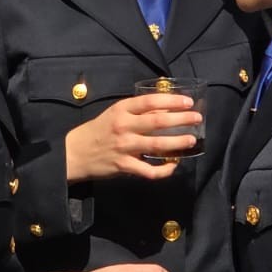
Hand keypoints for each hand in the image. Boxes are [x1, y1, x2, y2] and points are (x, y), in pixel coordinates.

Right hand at [63, 94, 200, 181]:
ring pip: (157, 144)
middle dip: (181, 119)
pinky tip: (172, 166)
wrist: (74, 153)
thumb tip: (164, 110)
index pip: (150, 101)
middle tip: (197, 118)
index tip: (188, 102)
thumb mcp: (113, 115)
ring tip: (191, 140)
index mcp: (121, 110)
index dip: (171, 100)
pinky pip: (149, 170)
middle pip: (158, 121)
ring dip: (178, 142)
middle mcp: (124, 126)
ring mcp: (124, 147)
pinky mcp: (124, 165)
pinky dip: (163, 170)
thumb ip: (135, 113)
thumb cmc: (97, 131)